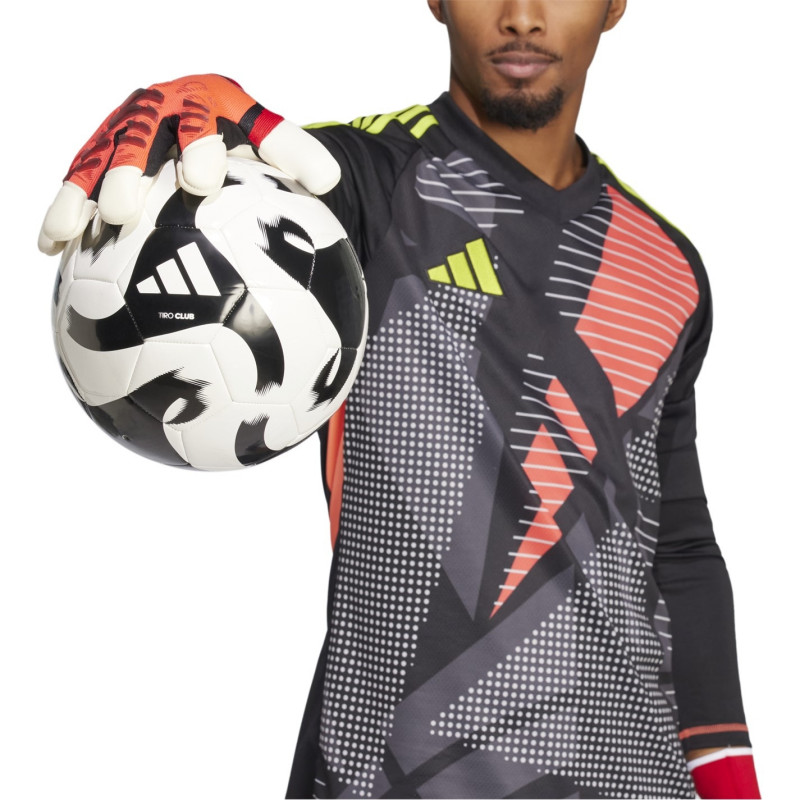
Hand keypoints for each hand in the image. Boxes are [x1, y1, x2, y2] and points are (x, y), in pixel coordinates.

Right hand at [39, 74, 340, 253]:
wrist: (201, 111)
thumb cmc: (243, 136)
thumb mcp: (268, 139)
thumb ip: (295, 154)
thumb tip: (330, 181)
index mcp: (203, 104)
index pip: (202, 122)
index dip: (199, 148)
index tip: (203, 181)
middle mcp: (157, 111)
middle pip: (139, 140)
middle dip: (130, 171)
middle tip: (126, 209)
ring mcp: (123, 131)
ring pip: (97, 160)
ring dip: (83, 193)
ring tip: (74, 229)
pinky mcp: (98, 153)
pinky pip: (74, 180)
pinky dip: (62, 209)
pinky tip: (49, 244)